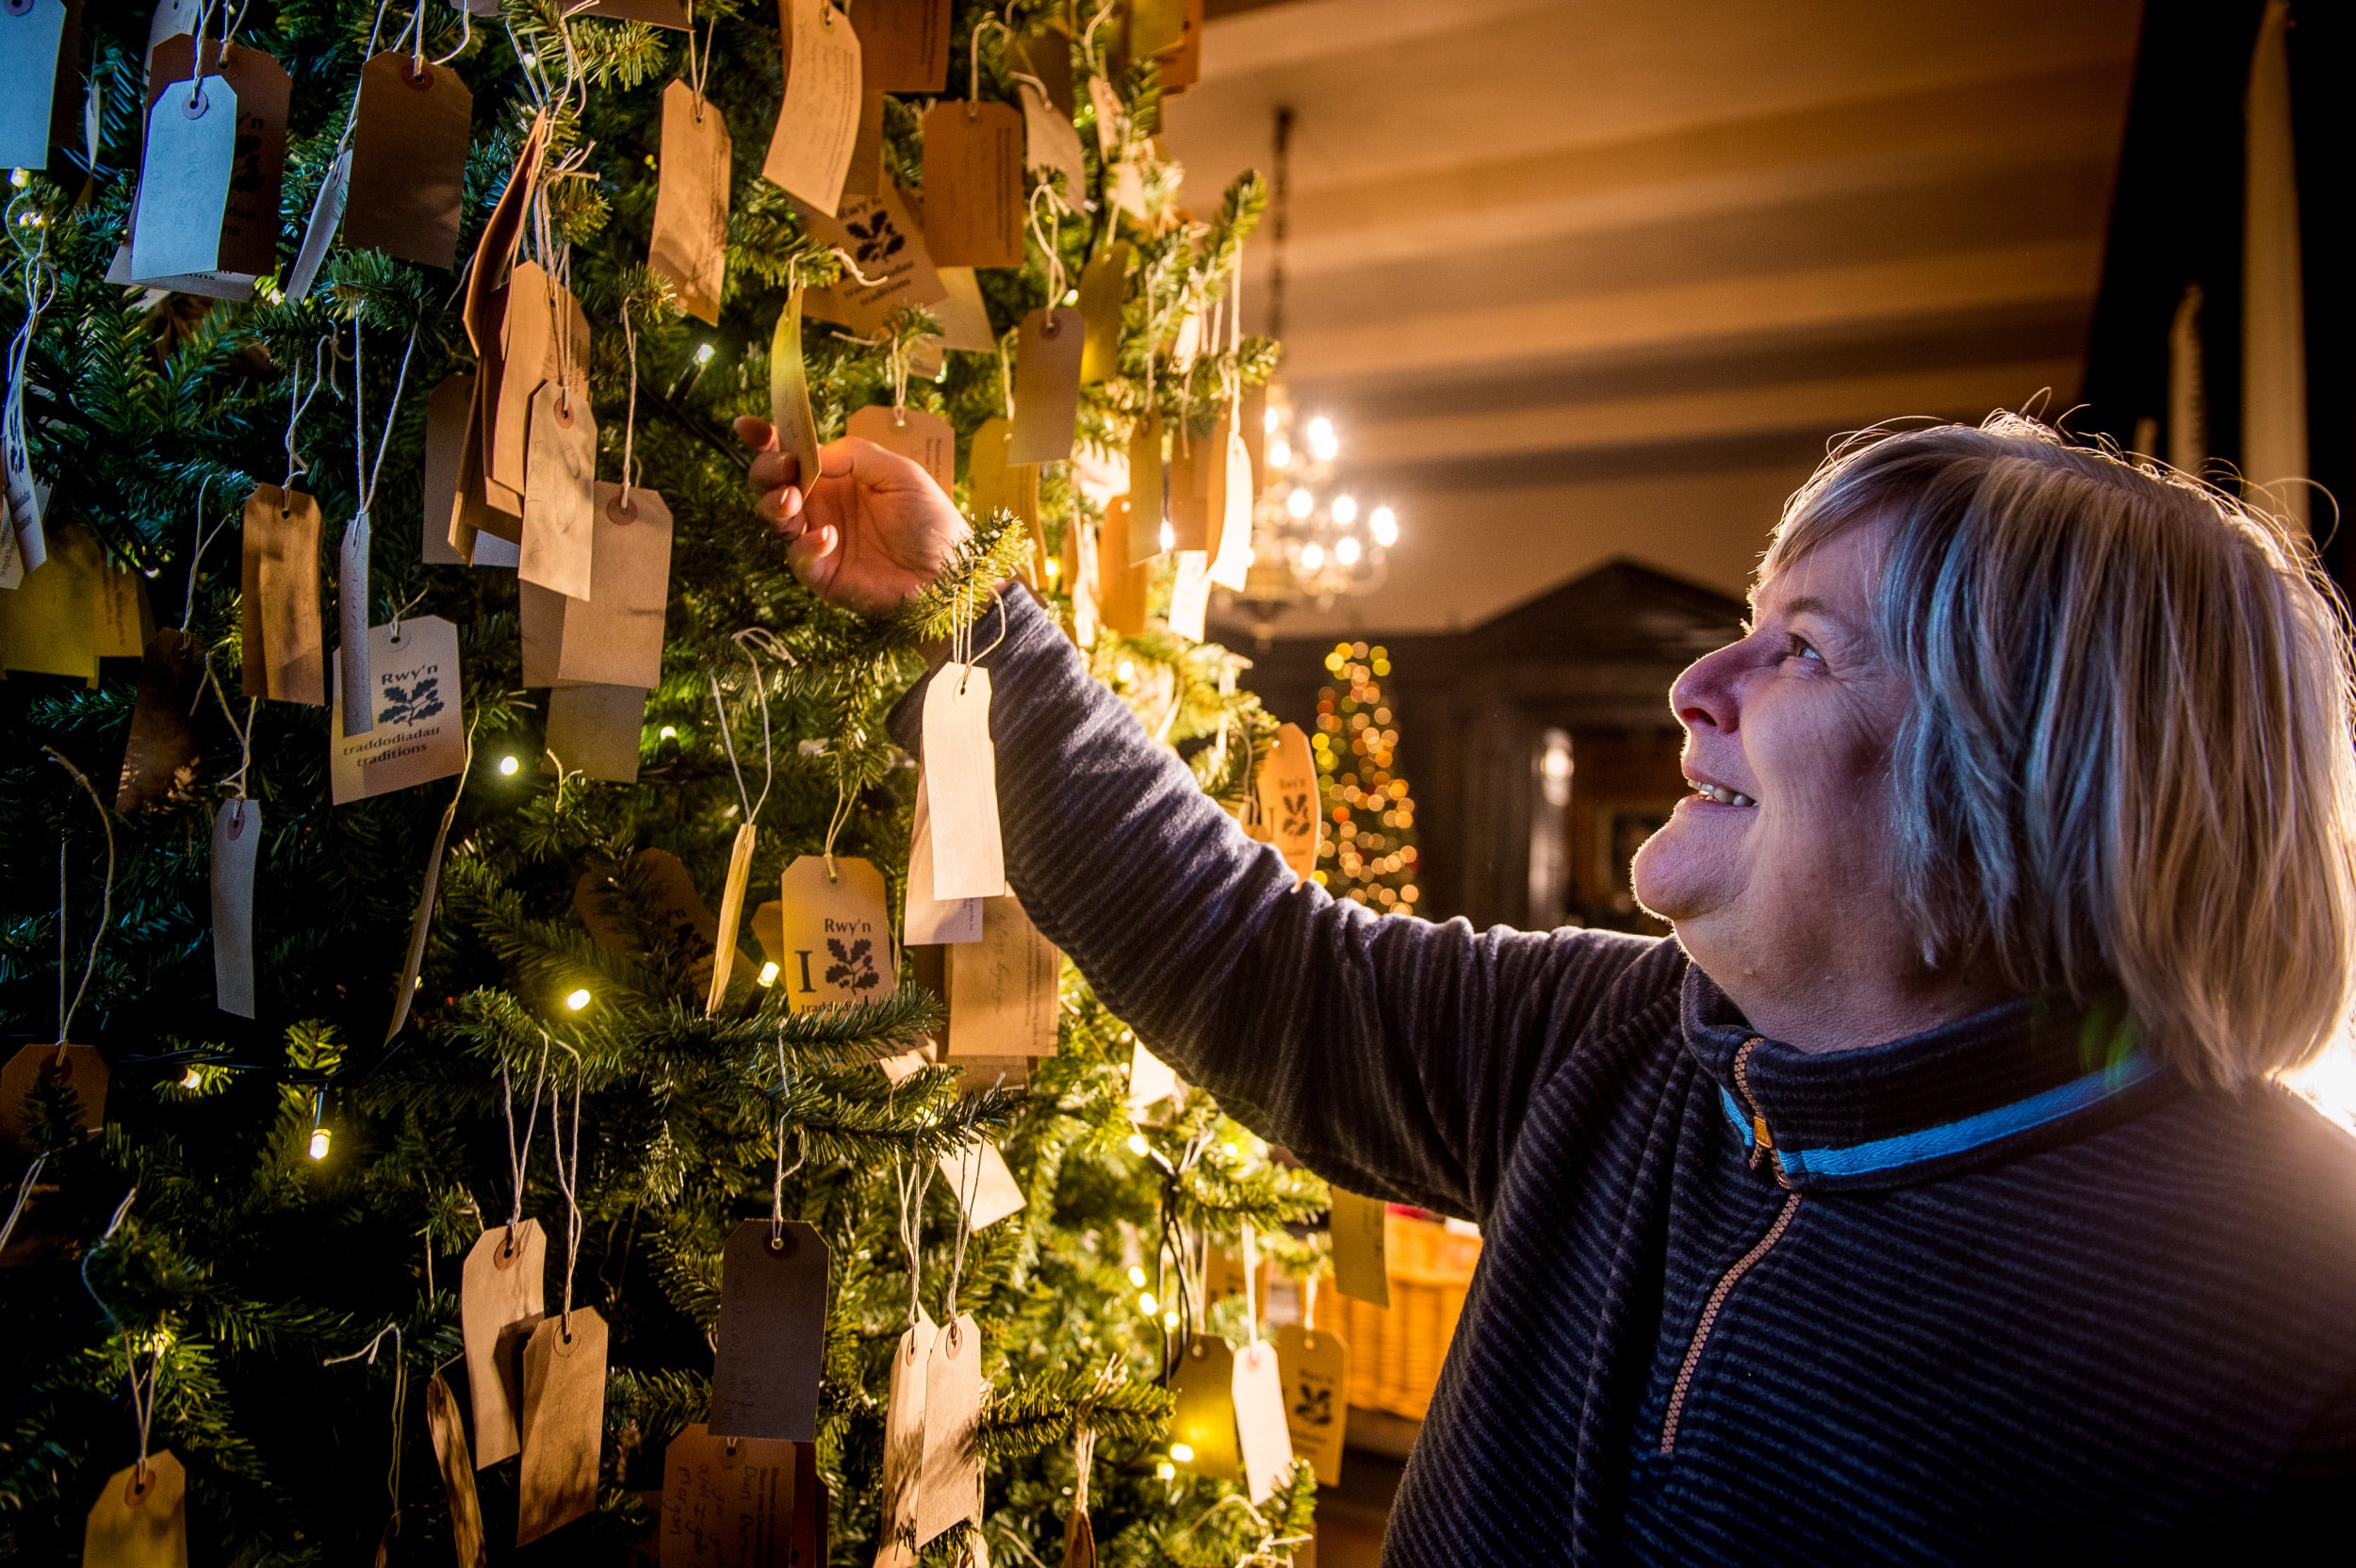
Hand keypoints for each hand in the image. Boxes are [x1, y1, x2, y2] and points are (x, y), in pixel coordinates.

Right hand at [735, 417, 970, 616]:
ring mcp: (818, 540)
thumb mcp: (898, 471)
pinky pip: (797, 558)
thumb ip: (855, 454)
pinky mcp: (823, 574)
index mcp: (835, 476)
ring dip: (775, 504)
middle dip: (766, 470)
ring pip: (774, 518)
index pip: (792, 452)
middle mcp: (821, 505)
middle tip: (783, 468)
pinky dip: (805, 545)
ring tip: (793, 499)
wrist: (952, 572)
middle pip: (771, 483)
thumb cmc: (929, 519)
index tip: (748, 427)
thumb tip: (813, 452)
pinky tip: (828, 537)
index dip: (766, 438)